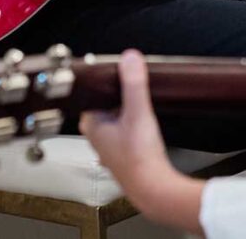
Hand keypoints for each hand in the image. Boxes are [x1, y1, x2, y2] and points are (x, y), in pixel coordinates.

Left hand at [80, 51, 204, 232]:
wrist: (153, 189)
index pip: (92, 94)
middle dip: (118, 96)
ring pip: (115, 120)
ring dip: (126, 112)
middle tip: (133, 86)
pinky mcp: (123, 157)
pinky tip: (144, 125)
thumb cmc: (140, 156)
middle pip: (105, 106)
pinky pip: (124, 133)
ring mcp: (109, 149)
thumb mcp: (138, 112)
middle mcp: (96, 138)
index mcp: (91, 125)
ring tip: (141, 103)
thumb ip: (134, 83)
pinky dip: (133, 127)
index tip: (119, 73)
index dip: (106, 83)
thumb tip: (129, 57)